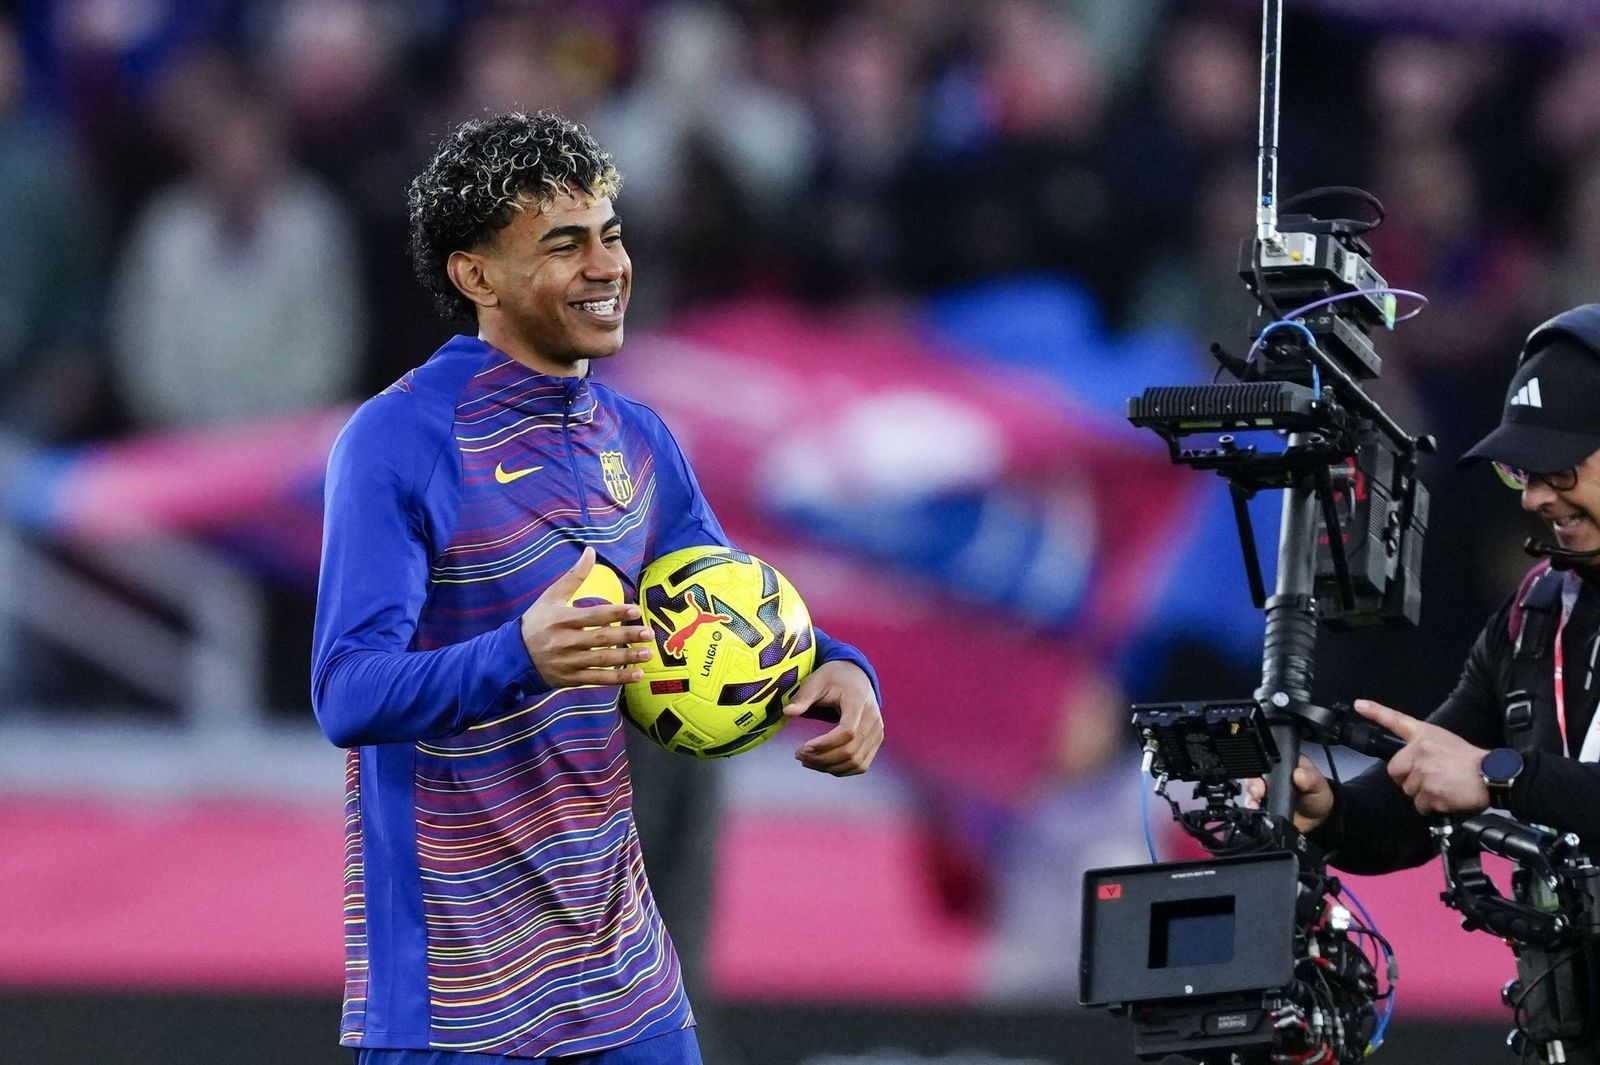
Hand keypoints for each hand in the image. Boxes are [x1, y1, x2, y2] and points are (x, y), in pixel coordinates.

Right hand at [520, 547, 654, 687]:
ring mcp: (569, 662)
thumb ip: (574, 576)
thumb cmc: (536, 622)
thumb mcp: (551, 596)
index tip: (636, 611)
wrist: (513, 656)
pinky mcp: (571, 678)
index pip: (593, 616)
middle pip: (602, 638)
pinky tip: (637, 674)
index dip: (615, 613)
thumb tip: (590, 551)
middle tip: (650, 633)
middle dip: (627, 636)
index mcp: (562, 619)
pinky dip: (618, 678)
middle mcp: (566, 641)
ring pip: (602, 660)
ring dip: (627, 657)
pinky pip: (598, 679)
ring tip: (648, 653)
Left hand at [782, 660, 882, 775]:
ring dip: (829, 767)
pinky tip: (822, 764)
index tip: (803, 747)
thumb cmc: (834, 676)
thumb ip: (803, 697)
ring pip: (856, 762)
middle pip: (851, 751)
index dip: (824, 744)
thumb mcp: (816, 680)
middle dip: (822, 759)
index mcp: (859, 701)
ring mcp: (877, 731)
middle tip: (799, 756)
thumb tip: (787, 712)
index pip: (847, 732)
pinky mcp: (876, 740)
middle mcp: (873, 718)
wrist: (856, 675)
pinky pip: (861, 765)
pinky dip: (841, 770)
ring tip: (807, 761)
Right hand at [1245, 755, 1333, 832]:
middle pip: (1255, 773)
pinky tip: (1256, 810)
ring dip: (1251, 796)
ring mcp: (1264, 788)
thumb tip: (1298, 774)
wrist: (1315, 820)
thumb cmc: (1317, 796)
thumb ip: (1311, 779)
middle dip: (1254, 783)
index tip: (1266, 777)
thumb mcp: (1318, 785)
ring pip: (1249, 788)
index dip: (1265, 766)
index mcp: (1284, 762)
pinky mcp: (1260, 803)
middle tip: (1259, 792)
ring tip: (1257, 804)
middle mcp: (1271, 774)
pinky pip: (1250, 803)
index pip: (1270, 758)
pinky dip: (1251, 807)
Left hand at [1356, 699, 1490, 815]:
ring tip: (1444, 787)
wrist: (1492, 775)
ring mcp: (1423, 772)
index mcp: (1424, 736)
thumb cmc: (1472, 760)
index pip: (1396, 720)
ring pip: (1409, 791)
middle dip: (1407, 779)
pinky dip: (1432, 807)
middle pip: (1395, 772)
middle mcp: (1419, 751)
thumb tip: (1412, 766)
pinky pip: (1421, 805)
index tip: (1359, 704)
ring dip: (1422, 794)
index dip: (1376, 711)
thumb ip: (1424, 750)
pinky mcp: (1429, 792)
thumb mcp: (1446, 742)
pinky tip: (1447, 798)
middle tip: (1428, 780)